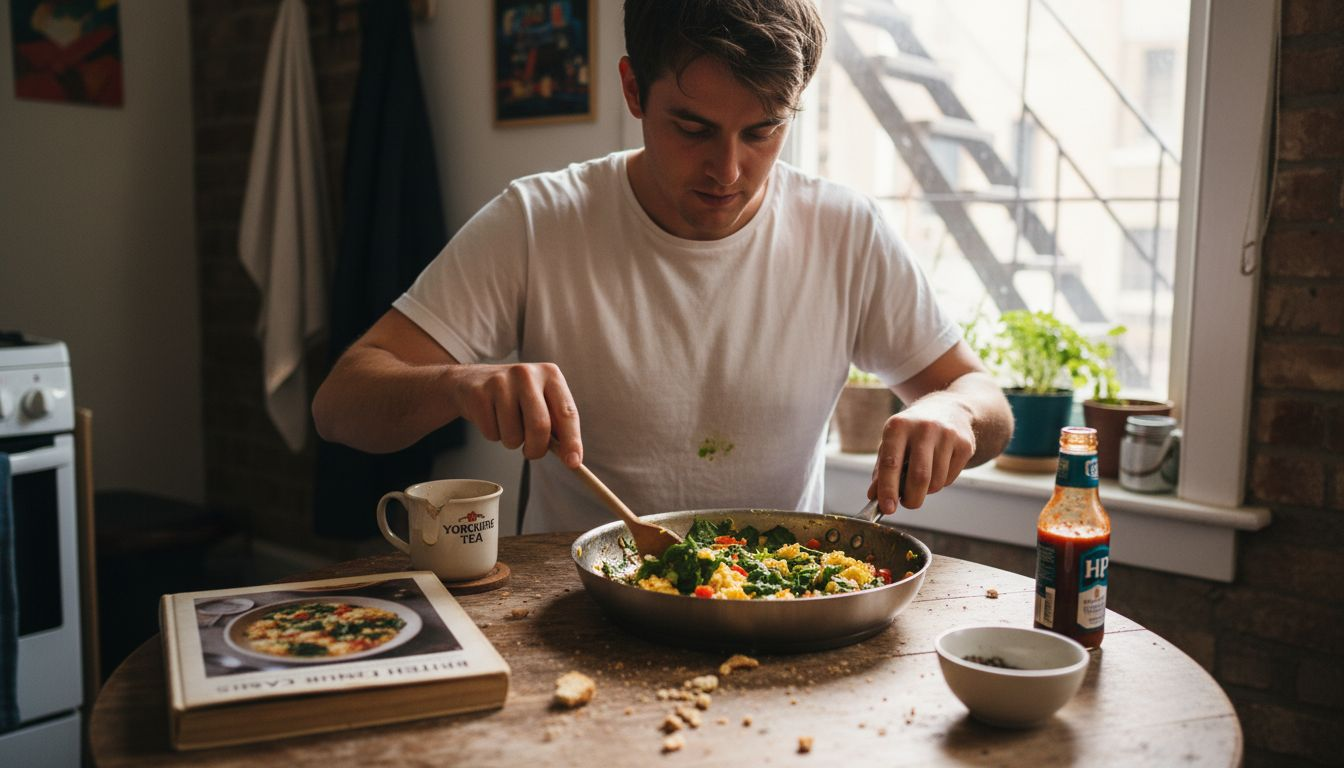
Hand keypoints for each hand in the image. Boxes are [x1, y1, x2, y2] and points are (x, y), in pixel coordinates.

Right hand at [446, 362, 581, 466]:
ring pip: (513, 435)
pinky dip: (493, 435)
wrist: (471, 382)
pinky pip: (492, 433)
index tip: (573, 463)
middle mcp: (527, 374)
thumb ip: (556, 426)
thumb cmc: (514, 397)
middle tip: (531, 452)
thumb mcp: (540, 402)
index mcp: (550, 374)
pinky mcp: (480, 394)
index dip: (572, 441)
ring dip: (512, 442)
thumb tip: (572, 458)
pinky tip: (491, 418)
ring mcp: (501, 382)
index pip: (567, 413)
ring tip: (507, 425)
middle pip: (540, 426)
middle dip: (536, 449)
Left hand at [867, 396, 975, 512]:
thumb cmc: (913, 431)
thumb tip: (874, 497)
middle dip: (912, 499)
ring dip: (927, 490)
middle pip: (918, 477)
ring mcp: (947, 435)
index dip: (888, 489)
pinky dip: (941, 482)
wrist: (949, 408)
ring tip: (923, 479)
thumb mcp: (893, 442)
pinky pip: (950, 478)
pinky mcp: (965, 444)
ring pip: (936, 481)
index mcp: (898, 426)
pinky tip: (938, 467)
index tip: (887, 509)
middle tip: (908, 503)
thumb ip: (882, 469)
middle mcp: (923, 427)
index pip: (891, 462)